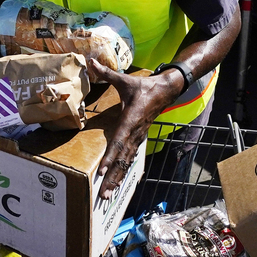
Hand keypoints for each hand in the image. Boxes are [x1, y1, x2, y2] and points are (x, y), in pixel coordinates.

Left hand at [89, 58, 186, 199]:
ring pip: (126, 163)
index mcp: (130, 120)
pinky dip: (123, 173)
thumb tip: (89, 61)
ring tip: (107, 195)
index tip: (103, 171)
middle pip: (122, 159)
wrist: (167, 91)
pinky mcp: (139, 140)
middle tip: (103, 194)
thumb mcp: (124, 79)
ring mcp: (138, 138)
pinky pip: (130, 159)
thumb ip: (106, 73)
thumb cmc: (144, 86)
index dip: (111, 157)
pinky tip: (116, 184)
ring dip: (117, 179)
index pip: (118, 141)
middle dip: (113, 178)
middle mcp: (135, 133)